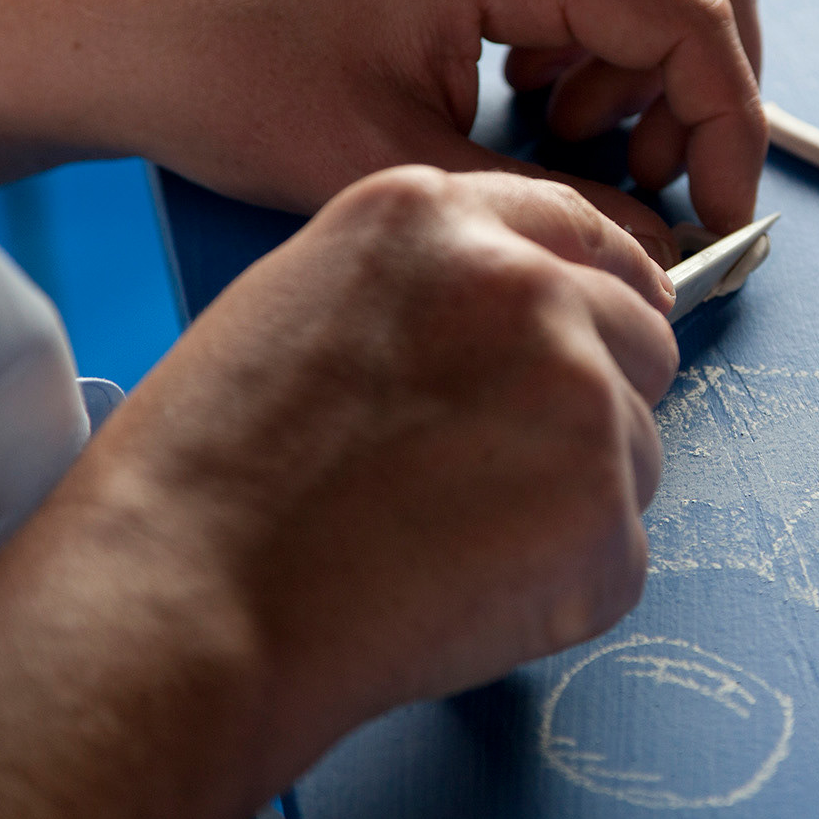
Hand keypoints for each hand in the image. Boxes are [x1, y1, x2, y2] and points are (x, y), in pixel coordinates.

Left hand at [0, 0, 766, 262]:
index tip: (723, 209)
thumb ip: (550, 205)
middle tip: (680, 181)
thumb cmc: (232, 79)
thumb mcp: (400, 170)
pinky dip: (602, 47)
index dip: (730, 120)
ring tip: (586, 149)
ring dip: (654, 67)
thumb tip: (658, 244)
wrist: (127, 23)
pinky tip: (538, 110)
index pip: (688, 12)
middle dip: (716, 83)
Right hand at [96, 164, 680, 736]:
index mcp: (439, 220)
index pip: (581, 229)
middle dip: (589, 400)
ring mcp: (578, 397)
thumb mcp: (305, 297)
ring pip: (634, 449)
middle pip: (636, 338)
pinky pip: (617, 550)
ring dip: (572, 496)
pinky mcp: (602, 509)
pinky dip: (562, 584)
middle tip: (490, 471)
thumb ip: (432, 283)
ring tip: (445, 538)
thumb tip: (535, 314)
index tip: (622, 314)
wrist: (183, 598)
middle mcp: (528, 288)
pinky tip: (457, 591)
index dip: (606, 283)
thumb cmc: (210, 468)